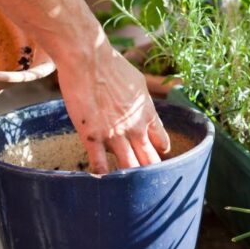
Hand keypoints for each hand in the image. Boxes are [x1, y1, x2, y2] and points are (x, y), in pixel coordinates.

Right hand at [55, 43, 169, 173]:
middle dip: (150, 172)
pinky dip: (103, 176)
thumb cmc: (110, 65)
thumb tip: (144, 108)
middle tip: (149, 182)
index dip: (160, 152)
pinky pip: (100, 164)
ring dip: (130, 178)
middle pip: (149, 159)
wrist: (88, 59)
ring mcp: (114, 134)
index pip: (161, 141)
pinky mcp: (93, 137)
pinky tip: (103, 183)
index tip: (158, 158)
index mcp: (147, 113)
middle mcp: (135, 128)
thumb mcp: (137, 82)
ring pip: (129, 167)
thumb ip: (142, 101)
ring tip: (129, 190)